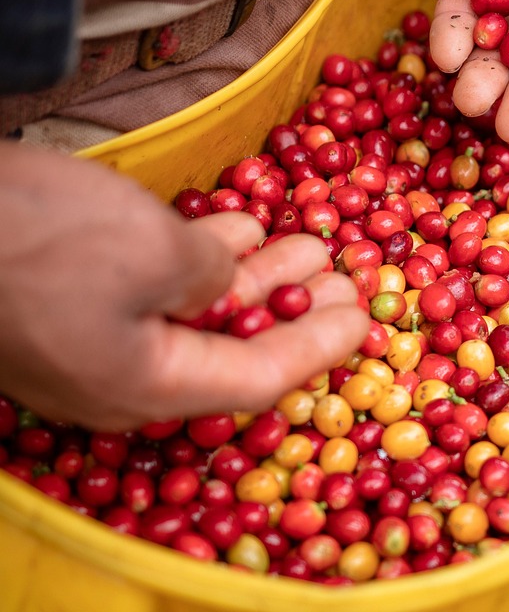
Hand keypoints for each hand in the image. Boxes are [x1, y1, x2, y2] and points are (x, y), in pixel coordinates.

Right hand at [0, 146, 367, 431]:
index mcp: (147, 387)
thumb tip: (224, 280)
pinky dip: (198, 259)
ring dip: (253, 275)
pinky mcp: (59, 302)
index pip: (258, 380)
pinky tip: (234, 225)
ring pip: (192, 314)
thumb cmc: (39, 239)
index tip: (366, 317)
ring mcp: (84, 341)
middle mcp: (118, 378)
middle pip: (230, 349)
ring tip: (307, 238)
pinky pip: (149, 290)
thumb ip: (212, 277)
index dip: (320, 348)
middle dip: (295, 308)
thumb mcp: (155, 253)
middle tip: (346, 274)